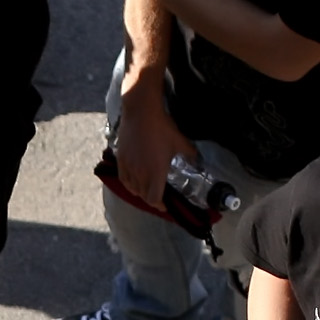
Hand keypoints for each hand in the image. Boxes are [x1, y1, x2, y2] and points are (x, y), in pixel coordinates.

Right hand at [111, 73, 195, 210]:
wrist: (141, 113)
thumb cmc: (162, 128)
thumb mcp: (180, 142)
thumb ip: (190, 155)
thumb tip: (198, 160)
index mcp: (156, 173)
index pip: (154, 199)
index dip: (160, 206)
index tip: (165, 206)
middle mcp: (140, 174)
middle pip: (143, 196)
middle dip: (151, 199)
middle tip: (158, 197)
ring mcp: (129, 167)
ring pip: (132, 189)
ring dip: (140, 193)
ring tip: (146, 190)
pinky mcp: (121, 159)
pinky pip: (123, 179)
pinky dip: (129, 184)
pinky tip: (133, 182)